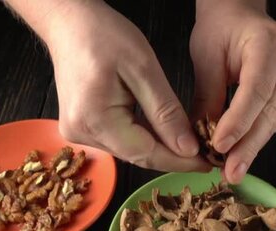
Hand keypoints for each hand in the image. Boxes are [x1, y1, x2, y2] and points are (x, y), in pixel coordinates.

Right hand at [13, 0, 209, 171]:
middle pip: (137, 155)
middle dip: (172, 155)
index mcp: (95, 119)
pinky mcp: (81, 127)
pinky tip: (162, 132)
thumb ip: (166, 112)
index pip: (146, 153)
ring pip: (130, 150)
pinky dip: (143, 137)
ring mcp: (79, 132)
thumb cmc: (103, 35)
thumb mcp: (143, 69)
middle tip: (204, 154)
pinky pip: (119, 140)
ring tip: (188, 142)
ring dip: (158, 147)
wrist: (68, 22)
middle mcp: (82, 133)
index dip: (179, 161)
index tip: (207, 163)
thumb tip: (187, 148)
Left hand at [190, 0, 275, 182]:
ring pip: (273, 120)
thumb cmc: (221, 26)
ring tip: (233, 170)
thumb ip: (207, 96)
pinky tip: (240, 155)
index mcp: (268, 45)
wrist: (237, 12)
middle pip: (270, 112)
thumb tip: (200, 136)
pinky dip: (254, 136)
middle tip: (231, 171)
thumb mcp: (206, 57)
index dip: (238, 122)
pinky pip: (272, 117)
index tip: (219, 145)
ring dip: (252, 147)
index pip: (256, 91)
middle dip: (248, 146)